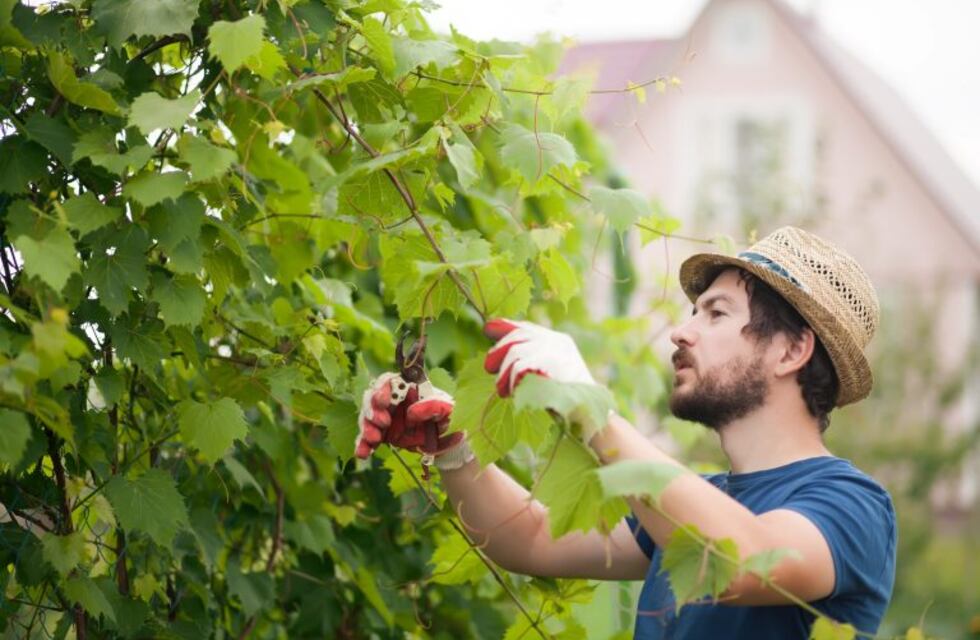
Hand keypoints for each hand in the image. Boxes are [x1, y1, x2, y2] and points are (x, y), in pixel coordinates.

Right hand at [355, 373, 463, 459]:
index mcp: (406, 389)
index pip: (388, 382)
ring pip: (367, 418)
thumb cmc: (446, 417)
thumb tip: (412, 412)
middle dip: (373, 410)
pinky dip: (363, 445)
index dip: (382, 389)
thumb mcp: (446, 410)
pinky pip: (367, 439)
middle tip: (382, 423)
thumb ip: (433, 407)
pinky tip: (362, 454)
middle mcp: (392, 401)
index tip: (384, 401)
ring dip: (367, 428)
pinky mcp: (381, 434)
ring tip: (375, 439)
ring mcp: (384, 417)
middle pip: (373, 399)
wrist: (446, 440)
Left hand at [483, 318, 609, 442]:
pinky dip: (510, 378)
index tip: (488, 328)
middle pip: (520, 335)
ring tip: (501, 389)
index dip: (507, 326)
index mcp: (561, 342)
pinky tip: (510, 390)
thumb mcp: (549, 376)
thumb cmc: (568, 403)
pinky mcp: (551, 364)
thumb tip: (498, 358)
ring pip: (516, 351)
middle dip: (500, 349)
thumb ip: (531, 363)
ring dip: (503, 371)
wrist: (591, 416)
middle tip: (488, 367)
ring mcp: (557, 351)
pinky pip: (520, 366)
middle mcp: (559, 342)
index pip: (528, 327)